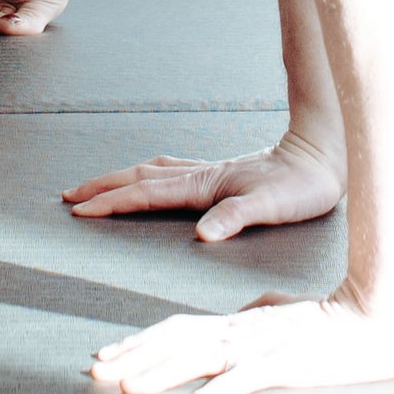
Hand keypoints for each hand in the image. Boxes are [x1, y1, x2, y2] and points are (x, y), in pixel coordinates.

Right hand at [61, 133, 343, 241]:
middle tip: (68, 197)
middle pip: (139, 178)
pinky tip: (150, 179)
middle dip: (103, 187)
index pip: (147, 194)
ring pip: (152, 172)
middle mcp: (201, 175)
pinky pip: (171, 173)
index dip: (112, 203)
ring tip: (96, 187)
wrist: (324, 157)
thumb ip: (236, 218)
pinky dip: (148, 176)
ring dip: (121, 179)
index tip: (80, 211)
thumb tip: (202, 235)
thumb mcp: (272, 207)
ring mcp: (210, 173)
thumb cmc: (302, 186)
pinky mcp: (222, 175)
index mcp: (205, 185)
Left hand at [89, 291, 393, 393]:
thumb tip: (241, 314)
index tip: (105, 356)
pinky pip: (253, 377)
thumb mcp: (283, 317)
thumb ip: (258, 314)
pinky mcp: (290, 362)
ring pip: (202, 358)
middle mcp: (241, 331)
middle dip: (133, 357)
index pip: (176, 328)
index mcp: (237, 323)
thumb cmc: (332, 323)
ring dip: (162, 374)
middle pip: (176, 341)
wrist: (376, 318)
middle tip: (95, 372)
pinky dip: (227, 388)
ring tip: (128, 390)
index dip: (138, 342)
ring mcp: (263, 346)